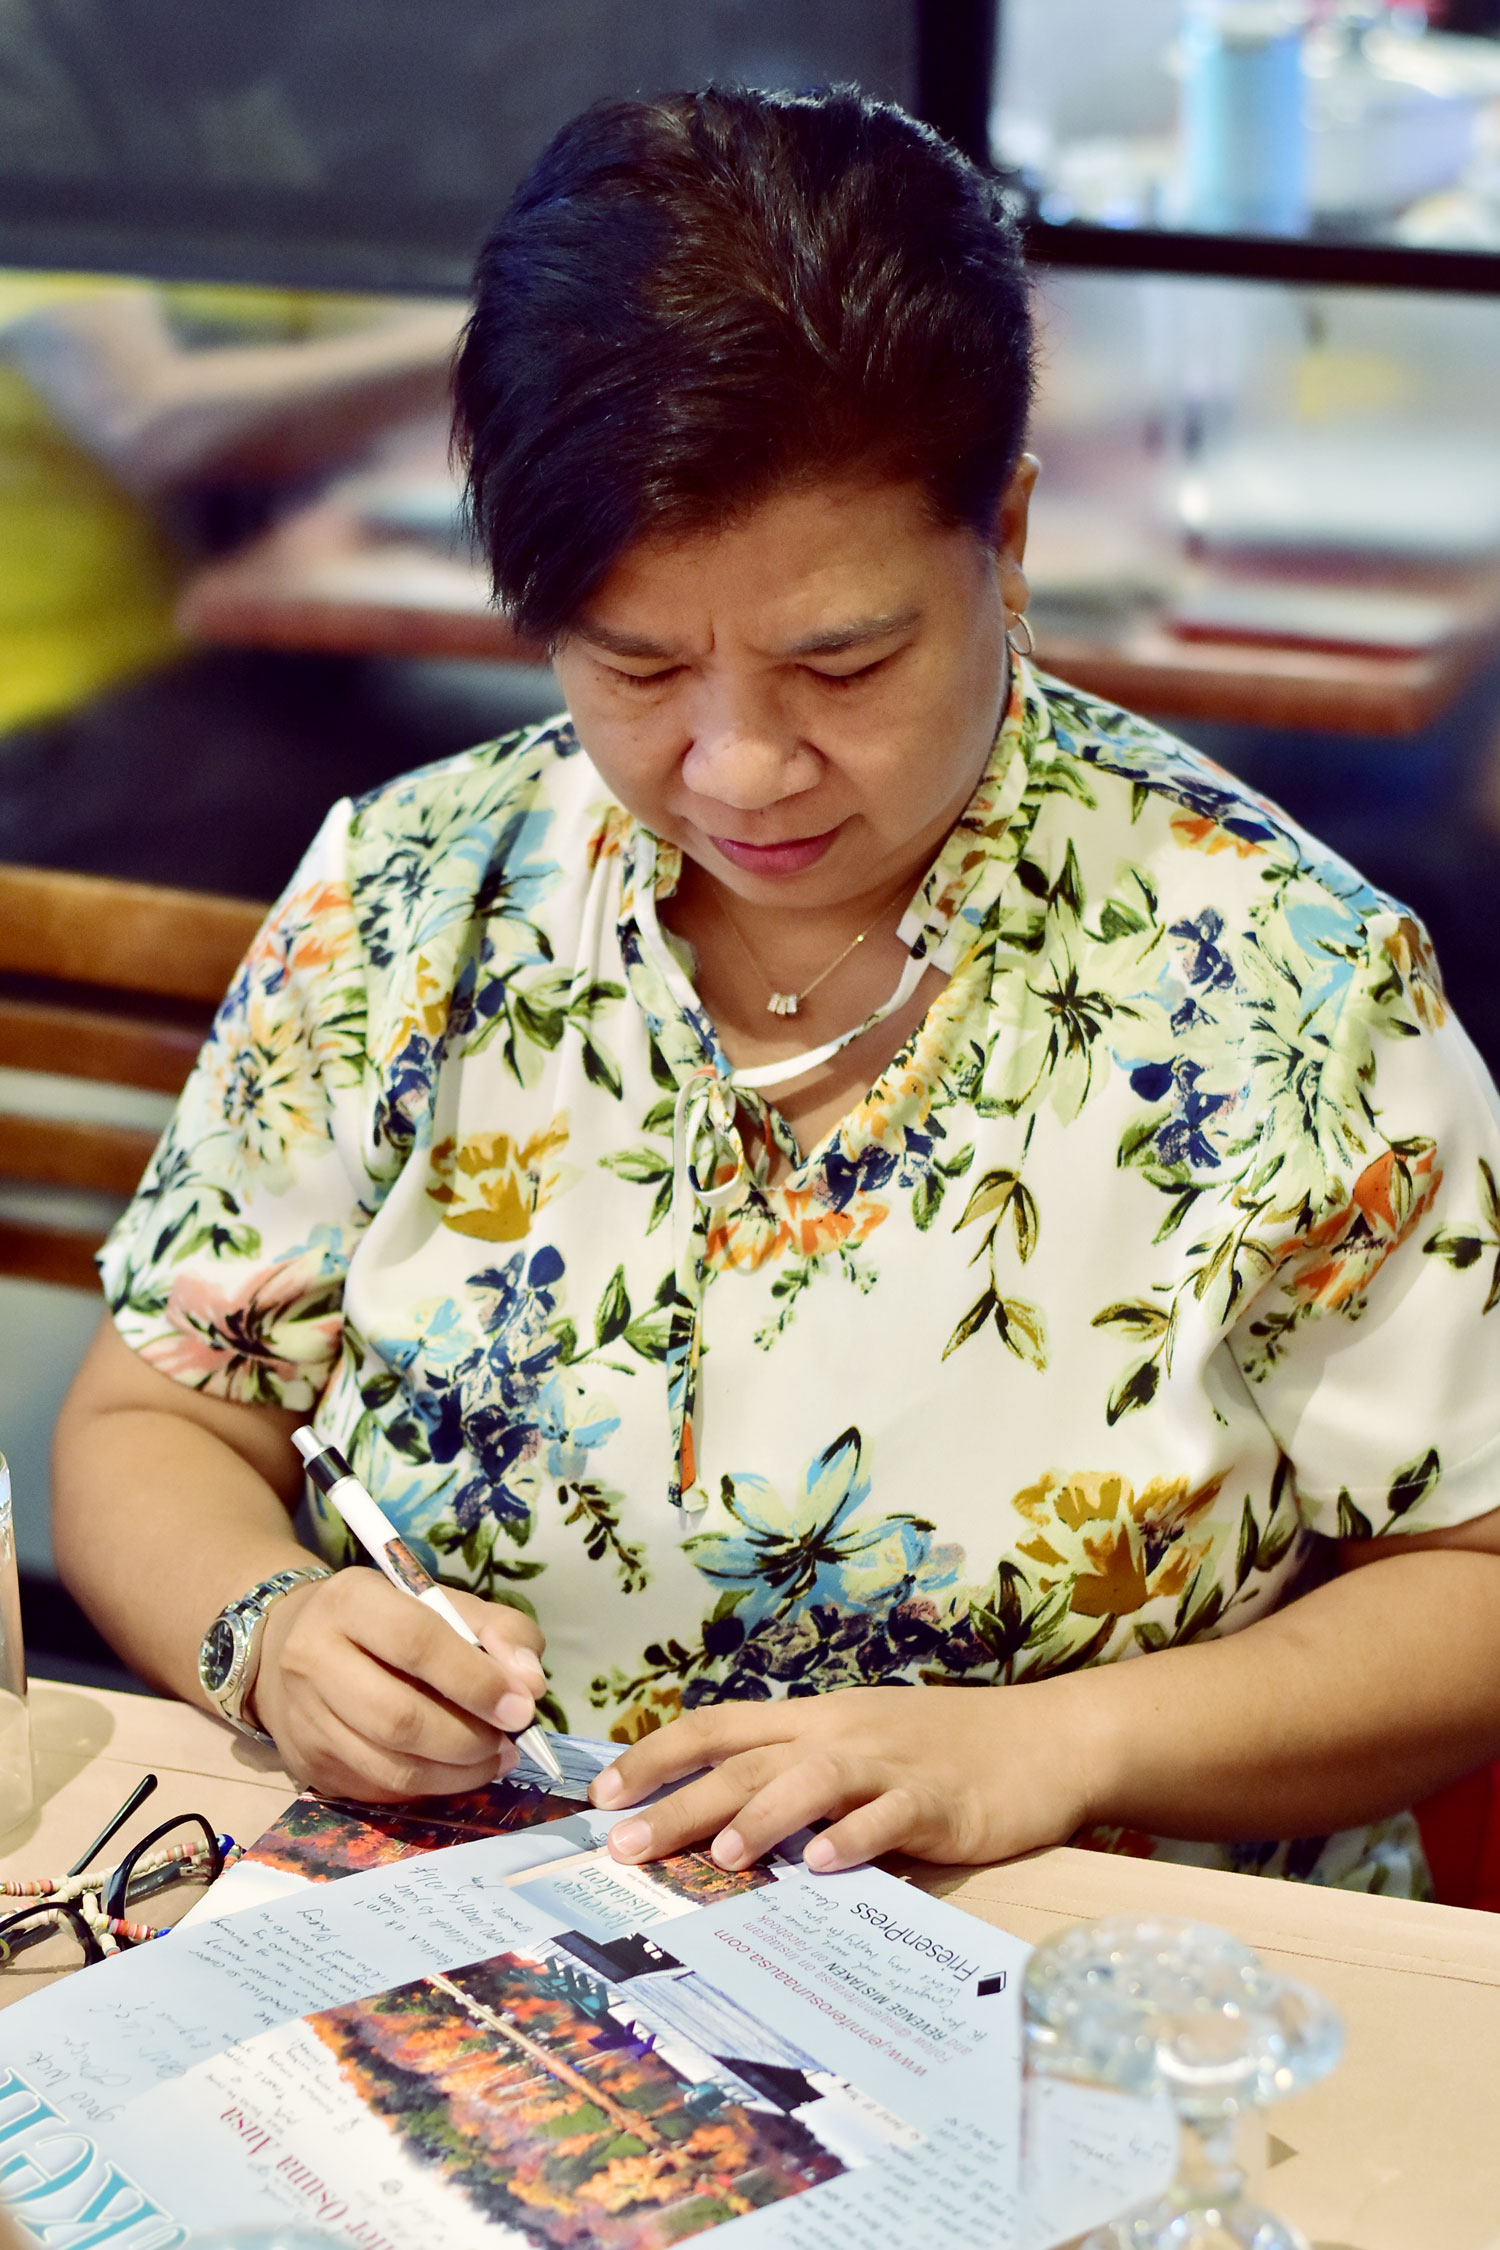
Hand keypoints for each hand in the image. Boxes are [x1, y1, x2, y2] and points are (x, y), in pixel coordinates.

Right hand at [252, 1571, 547, 1801]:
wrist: (292, 1646)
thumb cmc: (385, 1620)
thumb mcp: (441, 1602)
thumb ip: (497, 1631)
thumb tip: (530, 1685)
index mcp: (350, 1601)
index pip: (416, 1643)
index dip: (476, 1681)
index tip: (522, 1706)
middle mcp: (312, 1658)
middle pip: (399, 1718)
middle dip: (469, 1739)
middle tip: (511, 1742)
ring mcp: (304, 1719)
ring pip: (390, 1767)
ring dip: (457, 1774)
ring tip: (494, 1759)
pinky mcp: (307, 1766)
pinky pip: (379, 1790)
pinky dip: (429, 1787)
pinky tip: (454, 1771)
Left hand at [588, 1681, 1097, 1873]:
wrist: (1047, 1739)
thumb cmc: (946, 1749)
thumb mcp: (863, 1743)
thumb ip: (802, 1771)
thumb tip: (718, 1814)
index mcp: (816, 1719)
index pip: (718, 1727)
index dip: (657, 1756)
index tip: (601, 1792)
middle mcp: (842, 1733)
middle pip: (747, 1761)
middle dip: (678, 1801)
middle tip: (621, 1844)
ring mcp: (891, 1765)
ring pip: (812, 1779)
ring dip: (761, 1816)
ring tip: (717, 1854)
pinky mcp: (940, 1800)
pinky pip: (891, 1818)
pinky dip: (855, 1839)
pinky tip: (826, 1865)